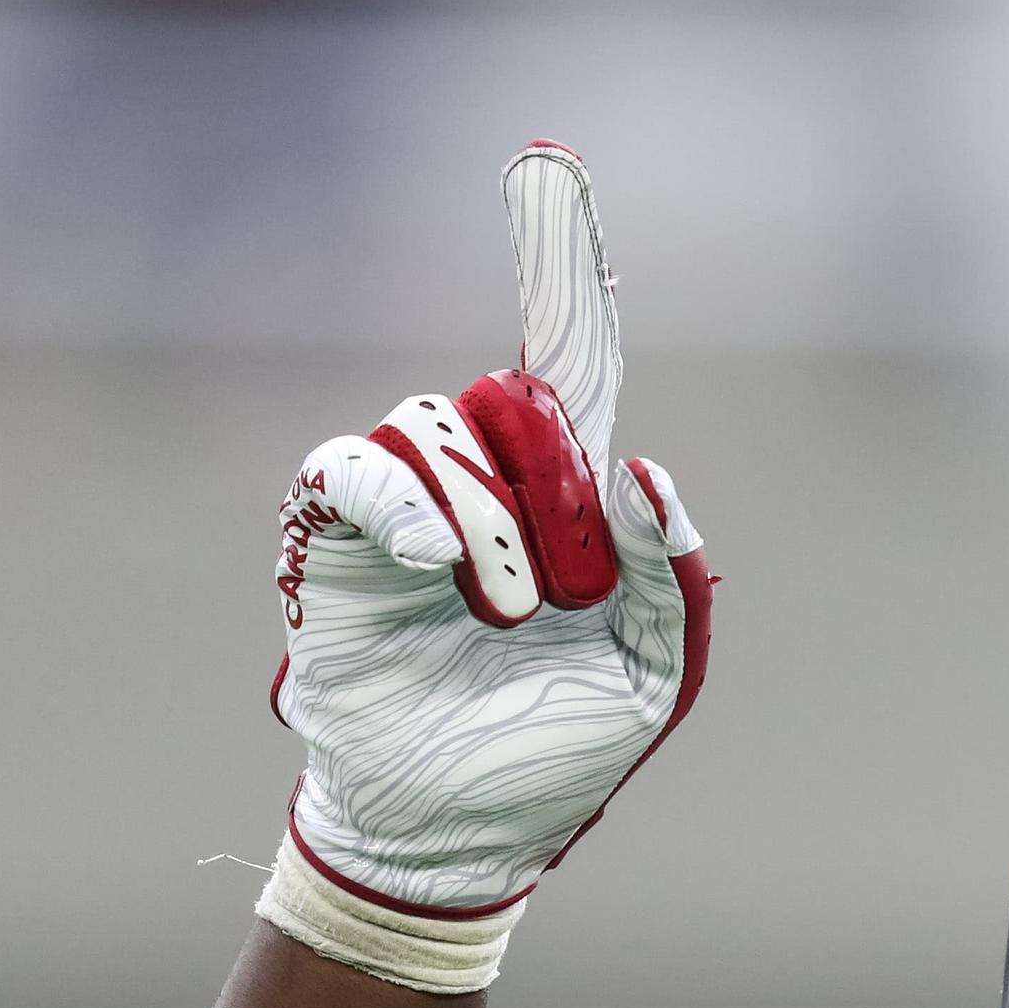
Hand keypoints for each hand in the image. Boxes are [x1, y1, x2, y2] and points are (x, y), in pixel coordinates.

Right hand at [270, 142, 710, 925]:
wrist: (453, 838)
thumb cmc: (553, 762)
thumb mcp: (650, 679)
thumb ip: (670, 578)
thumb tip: (644, 472)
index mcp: (571, 512)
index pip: (571, 375)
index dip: (561, 273)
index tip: (549, 168)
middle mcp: (488, 491)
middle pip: (513, 396)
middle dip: (548, 476)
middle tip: (562, 589)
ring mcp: (409, 511)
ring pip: (440, 427)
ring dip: (487, 516)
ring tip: (505, 612)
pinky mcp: (338, 541)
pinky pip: (353, 468)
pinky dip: (401, 500)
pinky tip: (439, 563)